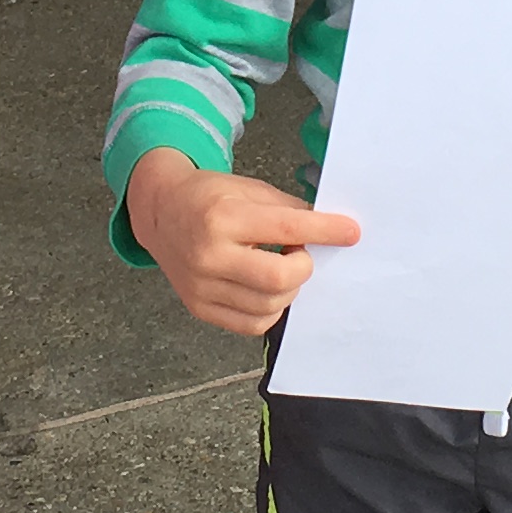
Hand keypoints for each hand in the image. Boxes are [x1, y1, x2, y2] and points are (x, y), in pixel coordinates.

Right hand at [126, 146, 360, 337]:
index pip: (287, 229)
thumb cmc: (208, 197)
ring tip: (280, 266)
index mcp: (222, 217)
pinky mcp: (199, 307)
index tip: (351, 232)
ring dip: (288, 288)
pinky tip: (266, 288)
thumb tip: (329, 231)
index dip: (325, 231)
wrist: (160, 212)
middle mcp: (209, 255)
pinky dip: (270, 309)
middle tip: (300, 254)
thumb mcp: (248, 189)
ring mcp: (201, 286)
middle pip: (278, 279)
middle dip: (304, 267)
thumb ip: (287, 210)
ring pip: (269, 306)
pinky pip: (251, 323)